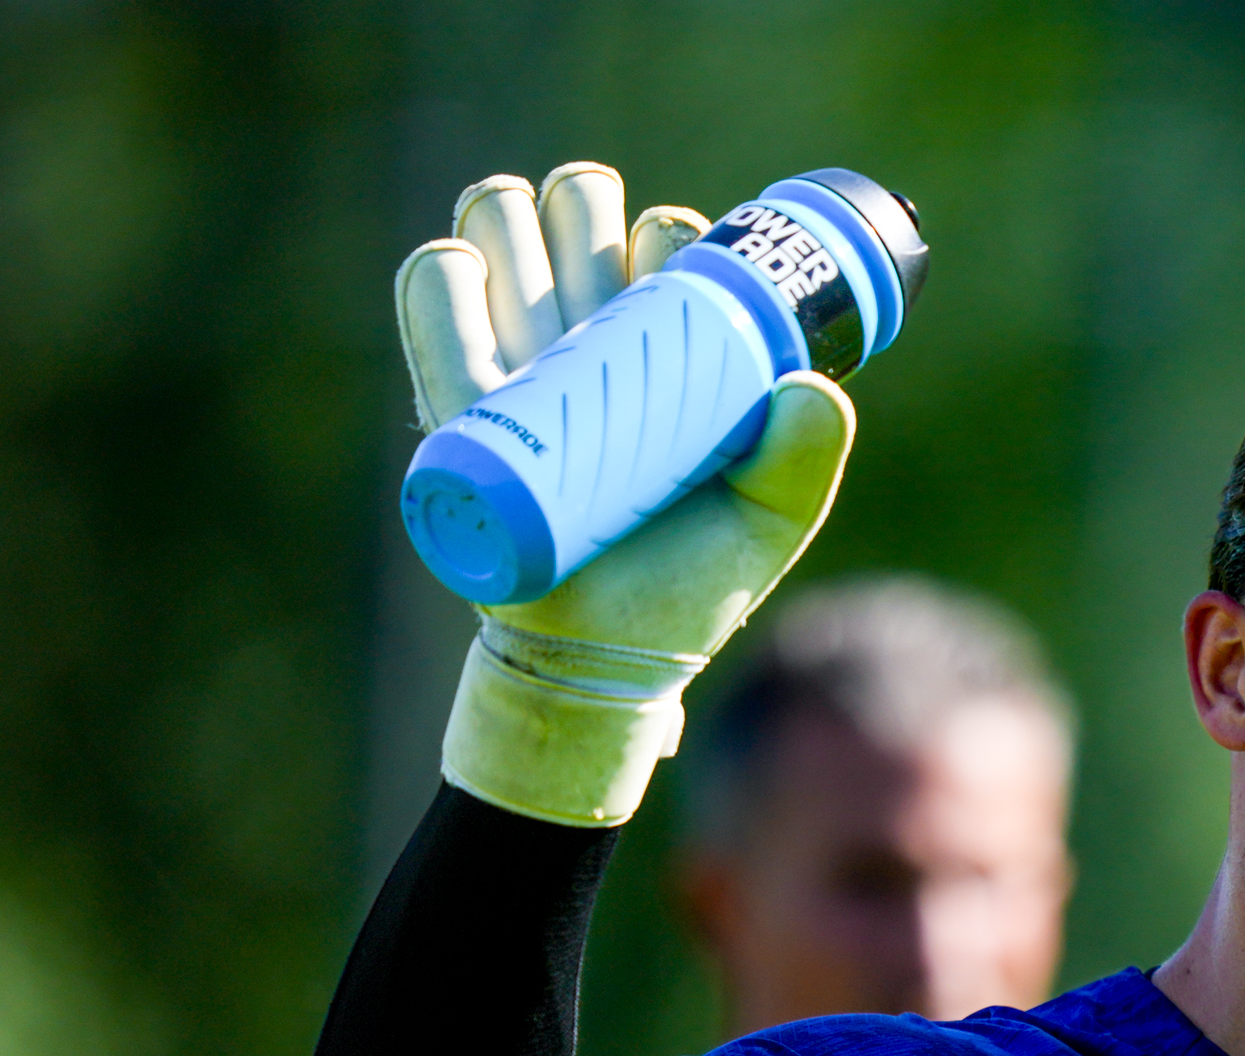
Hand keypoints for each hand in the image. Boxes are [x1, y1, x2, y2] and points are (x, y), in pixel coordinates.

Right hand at [394, 163, 855, 826]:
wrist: (603, 657)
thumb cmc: (691, 583)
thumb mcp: (768, 522)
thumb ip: (800, 459)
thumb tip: (810, 389)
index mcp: (668, 349)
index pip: (665, 245)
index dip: (671, 239)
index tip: (680, 278)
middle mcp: (590, 335)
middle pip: (578, 218)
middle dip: (586, 210)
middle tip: (609, 274)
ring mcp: (521, 360)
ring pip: (502, 233)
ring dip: (512, 217)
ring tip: (542, 278)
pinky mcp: (455, 402)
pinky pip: (434, 303)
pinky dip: (446, 271)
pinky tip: (468, 270)